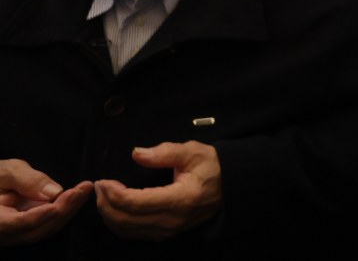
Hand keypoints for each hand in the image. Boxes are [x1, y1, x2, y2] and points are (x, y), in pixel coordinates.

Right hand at [0, 158, 92, 244]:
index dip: (37, 216)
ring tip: (85, 188)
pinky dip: (64, 209)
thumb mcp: (6, 172)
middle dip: (62, 210)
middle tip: (82, 189)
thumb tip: (53, 192)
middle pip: (36, 230)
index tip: (56, 206)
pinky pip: (48, 223)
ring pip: (46, 229)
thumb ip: (26, 181)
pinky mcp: (30, 227)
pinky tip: (78, 193)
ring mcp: (19, 232)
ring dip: (68, 209)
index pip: (17, 224)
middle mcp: (7, 233)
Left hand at [95, 141, 221, 239]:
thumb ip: (165, 152)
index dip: (114, 193)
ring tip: (103, 196)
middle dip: (105, 203)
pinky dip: (117, 223)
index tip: (103, 180)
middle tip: (99, 186)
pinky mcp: (163, 234)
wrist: (228, 189)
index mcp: (180, 199)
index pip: (136, 202)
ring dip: (108, 214)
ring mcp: (167, 231)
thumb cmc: (210, 168)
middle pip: (126, 219)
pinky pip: (132, 233)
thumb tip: (137, 153)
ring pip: (126, 229)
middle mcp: (171, 220)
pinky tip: (113, 209)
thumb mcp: (193, 152)